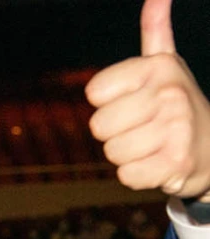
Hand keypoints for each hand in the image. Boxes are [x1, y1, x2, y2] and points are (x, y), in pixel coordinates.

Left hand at [87, 0, 209, 201]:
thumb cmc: (175, 105)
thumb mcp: (165, 64)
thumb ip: (155, 30)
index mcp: (159, 67)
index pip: (94, 93)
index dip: (107, 103)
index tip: (134, 101)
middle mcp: (170, 93)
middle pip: (98, 126)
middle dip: (115, 133)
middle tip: (144, 128)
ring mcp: (176, 128)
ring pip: (112, 152)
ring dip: (127, 155)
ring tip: (152, 145)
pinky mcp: (176, 163)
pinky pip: (125, 176)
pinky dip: (138, 176)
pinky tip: (158, 164)